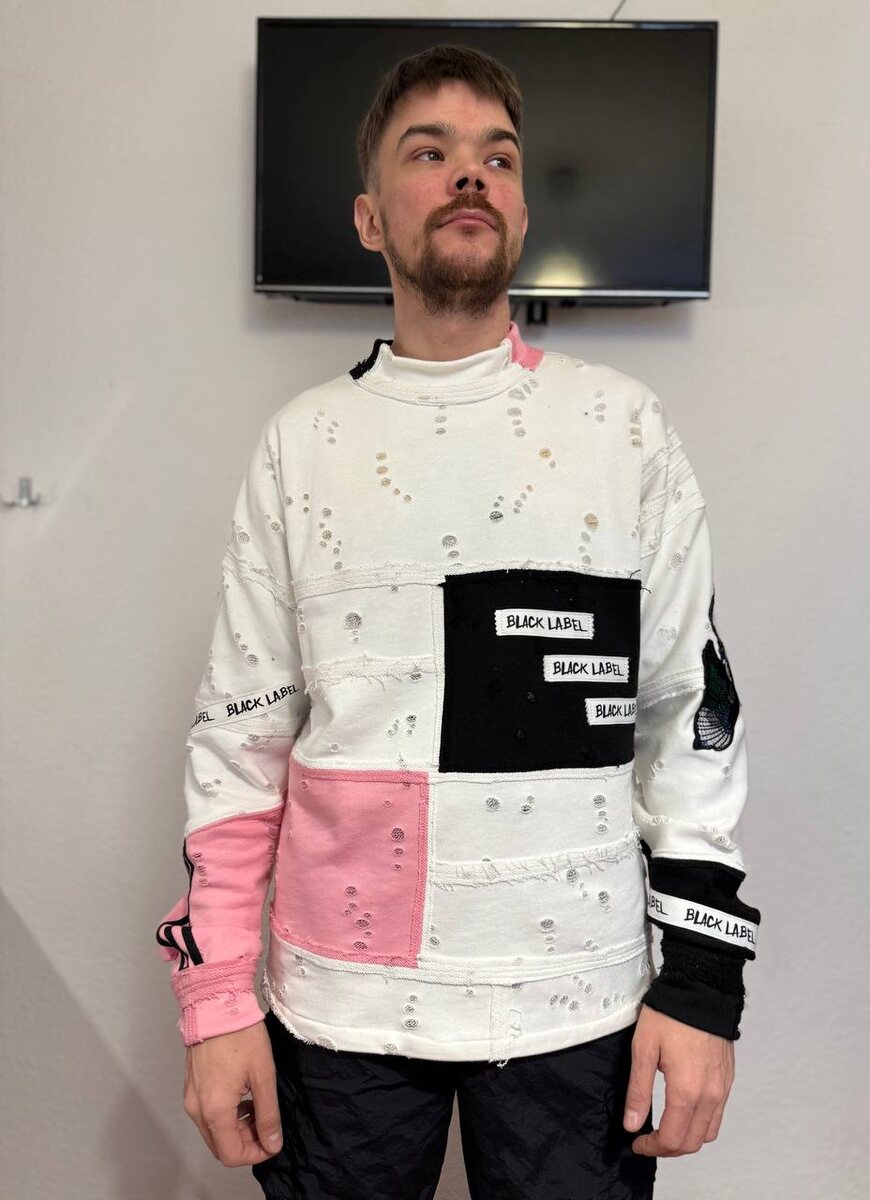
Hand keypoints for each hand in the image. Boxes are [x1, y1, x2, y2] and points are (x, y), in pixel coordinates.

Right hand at [183, 1019, 283, 1166]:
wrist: (216, 1003)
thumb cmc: (240, 1034)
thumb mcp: (263, 1075)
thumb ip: (268, 1114)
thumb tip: (272, 1142)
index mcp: (215, 1110)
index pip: (231, 1154)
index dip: (255, 1154)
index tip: (272, 1142)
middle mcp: (197, 1108)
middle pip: (220, 1146)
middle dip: (246, 1142)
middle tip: (267, 1124)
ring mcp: (191, 1097)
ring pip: (213, 1131)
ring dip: (236, 1129)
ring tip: (257, 1107)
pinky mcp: (191, 1086)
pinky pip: (206, 1114)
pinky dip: (225, 1115)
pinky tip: (242, 1097)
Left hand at [623, 1004, 733, 1156]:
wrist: (701, 989)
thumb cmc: (670, 1014)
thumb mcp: (643, 1049)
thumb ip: (638, 1091)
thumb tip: (632, 1124)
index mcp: (687, 1091)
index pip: (672, 1139)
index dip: (652, 1147)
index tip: (637, 1142)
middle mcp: (709, 1095)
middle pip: (692, 1143)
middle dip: (668, 1148)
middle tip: (648, 1140)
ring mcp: (722, 1088)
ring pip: (708, 1133)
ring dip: (687, 1138)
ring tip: (666, 1128)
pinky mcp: (727, 1078)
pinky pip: (718, 1114)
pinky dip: (701, 1123)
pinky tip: (684, 1110)